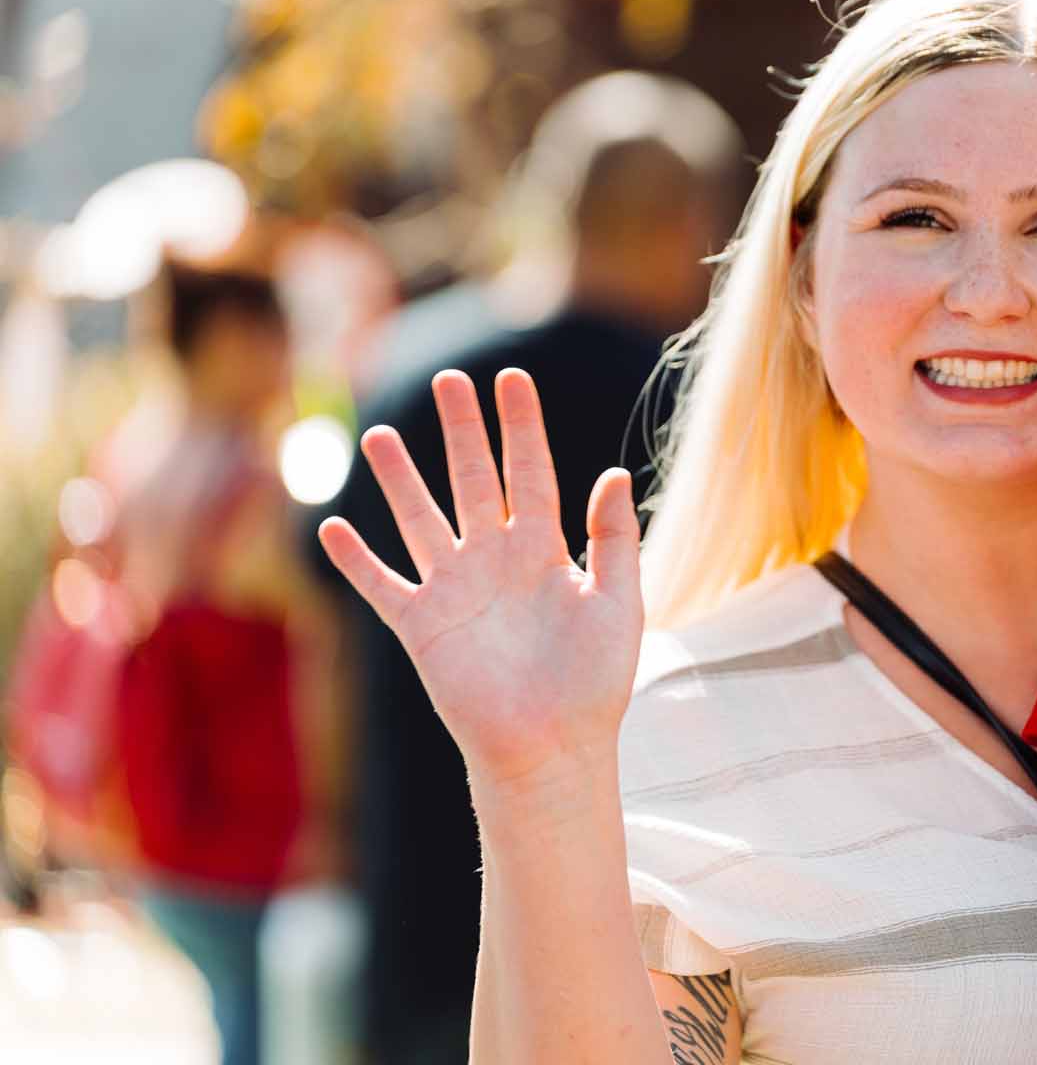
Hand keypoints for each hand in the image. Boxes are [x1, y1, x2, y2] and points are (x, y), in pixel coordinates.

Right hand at [316, 369, 643, 789]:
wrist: (553, 747)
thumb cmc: (594, 682)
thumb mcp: (618, 603)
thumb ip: (614, 539)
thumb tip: (615, 475)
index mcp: (544, 550)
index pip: (530, 473)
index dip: (521, 427)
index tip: (512, 378)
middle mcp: (495, 560)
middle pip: (472, 480)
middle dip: (461, 431)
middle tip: (448, 379)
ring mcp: (455, 590)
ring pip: (420, 520)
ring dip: (399, 480)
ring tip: (378, 435)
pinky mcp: (421, 627)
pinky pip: (382, 585)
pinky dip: (356, 560)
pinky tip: (330, 527)